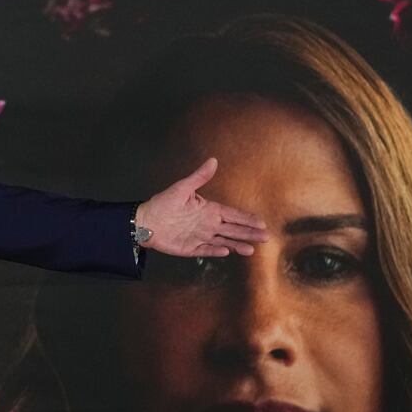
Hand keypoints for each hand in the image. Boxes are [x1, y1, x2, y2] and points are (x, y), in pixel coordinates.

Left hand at [137, 157, 268, 257]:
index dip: (247, 218)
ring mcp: (200, 237)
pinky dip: (215, 251)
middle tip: (266, 237)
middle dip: (249, 233)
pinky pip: (206, 250)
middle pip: (233, 229)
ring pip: (224, 241)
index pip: (232, 214)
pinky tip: (226, 251)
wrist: (145, 221)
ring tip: (251, 250)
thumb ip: (199, 177)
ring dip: (237, 245)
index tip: (262, 222)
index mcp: (209, 210)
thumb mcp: (182, 188)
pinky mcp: (191, 248)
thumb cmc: (162, 203)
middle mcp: (208, 224)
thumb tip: (213, 160)